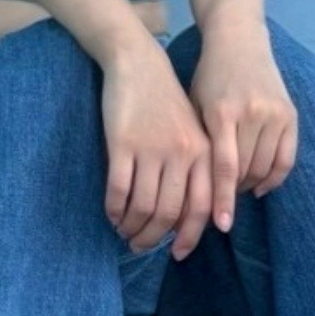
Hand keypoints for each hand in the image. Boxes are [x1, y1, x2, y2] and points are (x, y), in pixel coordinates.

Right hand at [100, 41, 212, 259]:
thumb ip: (195, 168)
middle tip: (140, 246)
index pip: (201, 206)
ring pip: (143, 206)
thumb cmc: (165, 101)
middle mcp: (182, 153)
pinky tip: (111, 214)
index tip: (178, 253)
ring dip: (132, 226)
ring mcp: (152, 149)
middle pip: (170, 213)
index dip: (190, 235)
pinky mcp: (123, 144)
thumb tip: (187, 216)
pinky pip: (118, 190)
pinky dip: (114, 209)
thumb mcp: (192, 131)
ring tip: (124, 232)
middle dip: (154, 237)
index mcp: (203, 152)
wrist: (138, 62)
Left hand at [188, 19, 297, 232]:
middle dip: (234, 192)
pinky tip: (260, 185)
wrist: (238, 41)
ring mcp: (274, 113)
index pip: (225, 168)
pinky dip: (274, 177)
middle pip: (247, 171)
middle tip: (220, 201)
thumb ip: (201, 145)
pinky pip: (286, 159)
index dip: (223, 199)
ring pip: (266, 167)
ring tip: (237, 188)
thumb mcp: (196, 106)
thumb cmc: (208, 78)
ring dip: (251, 185)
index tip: (222, 225)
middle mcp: (251, 113)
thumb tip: (197, 192)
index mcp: (222, 113)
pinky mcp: (291, 114)